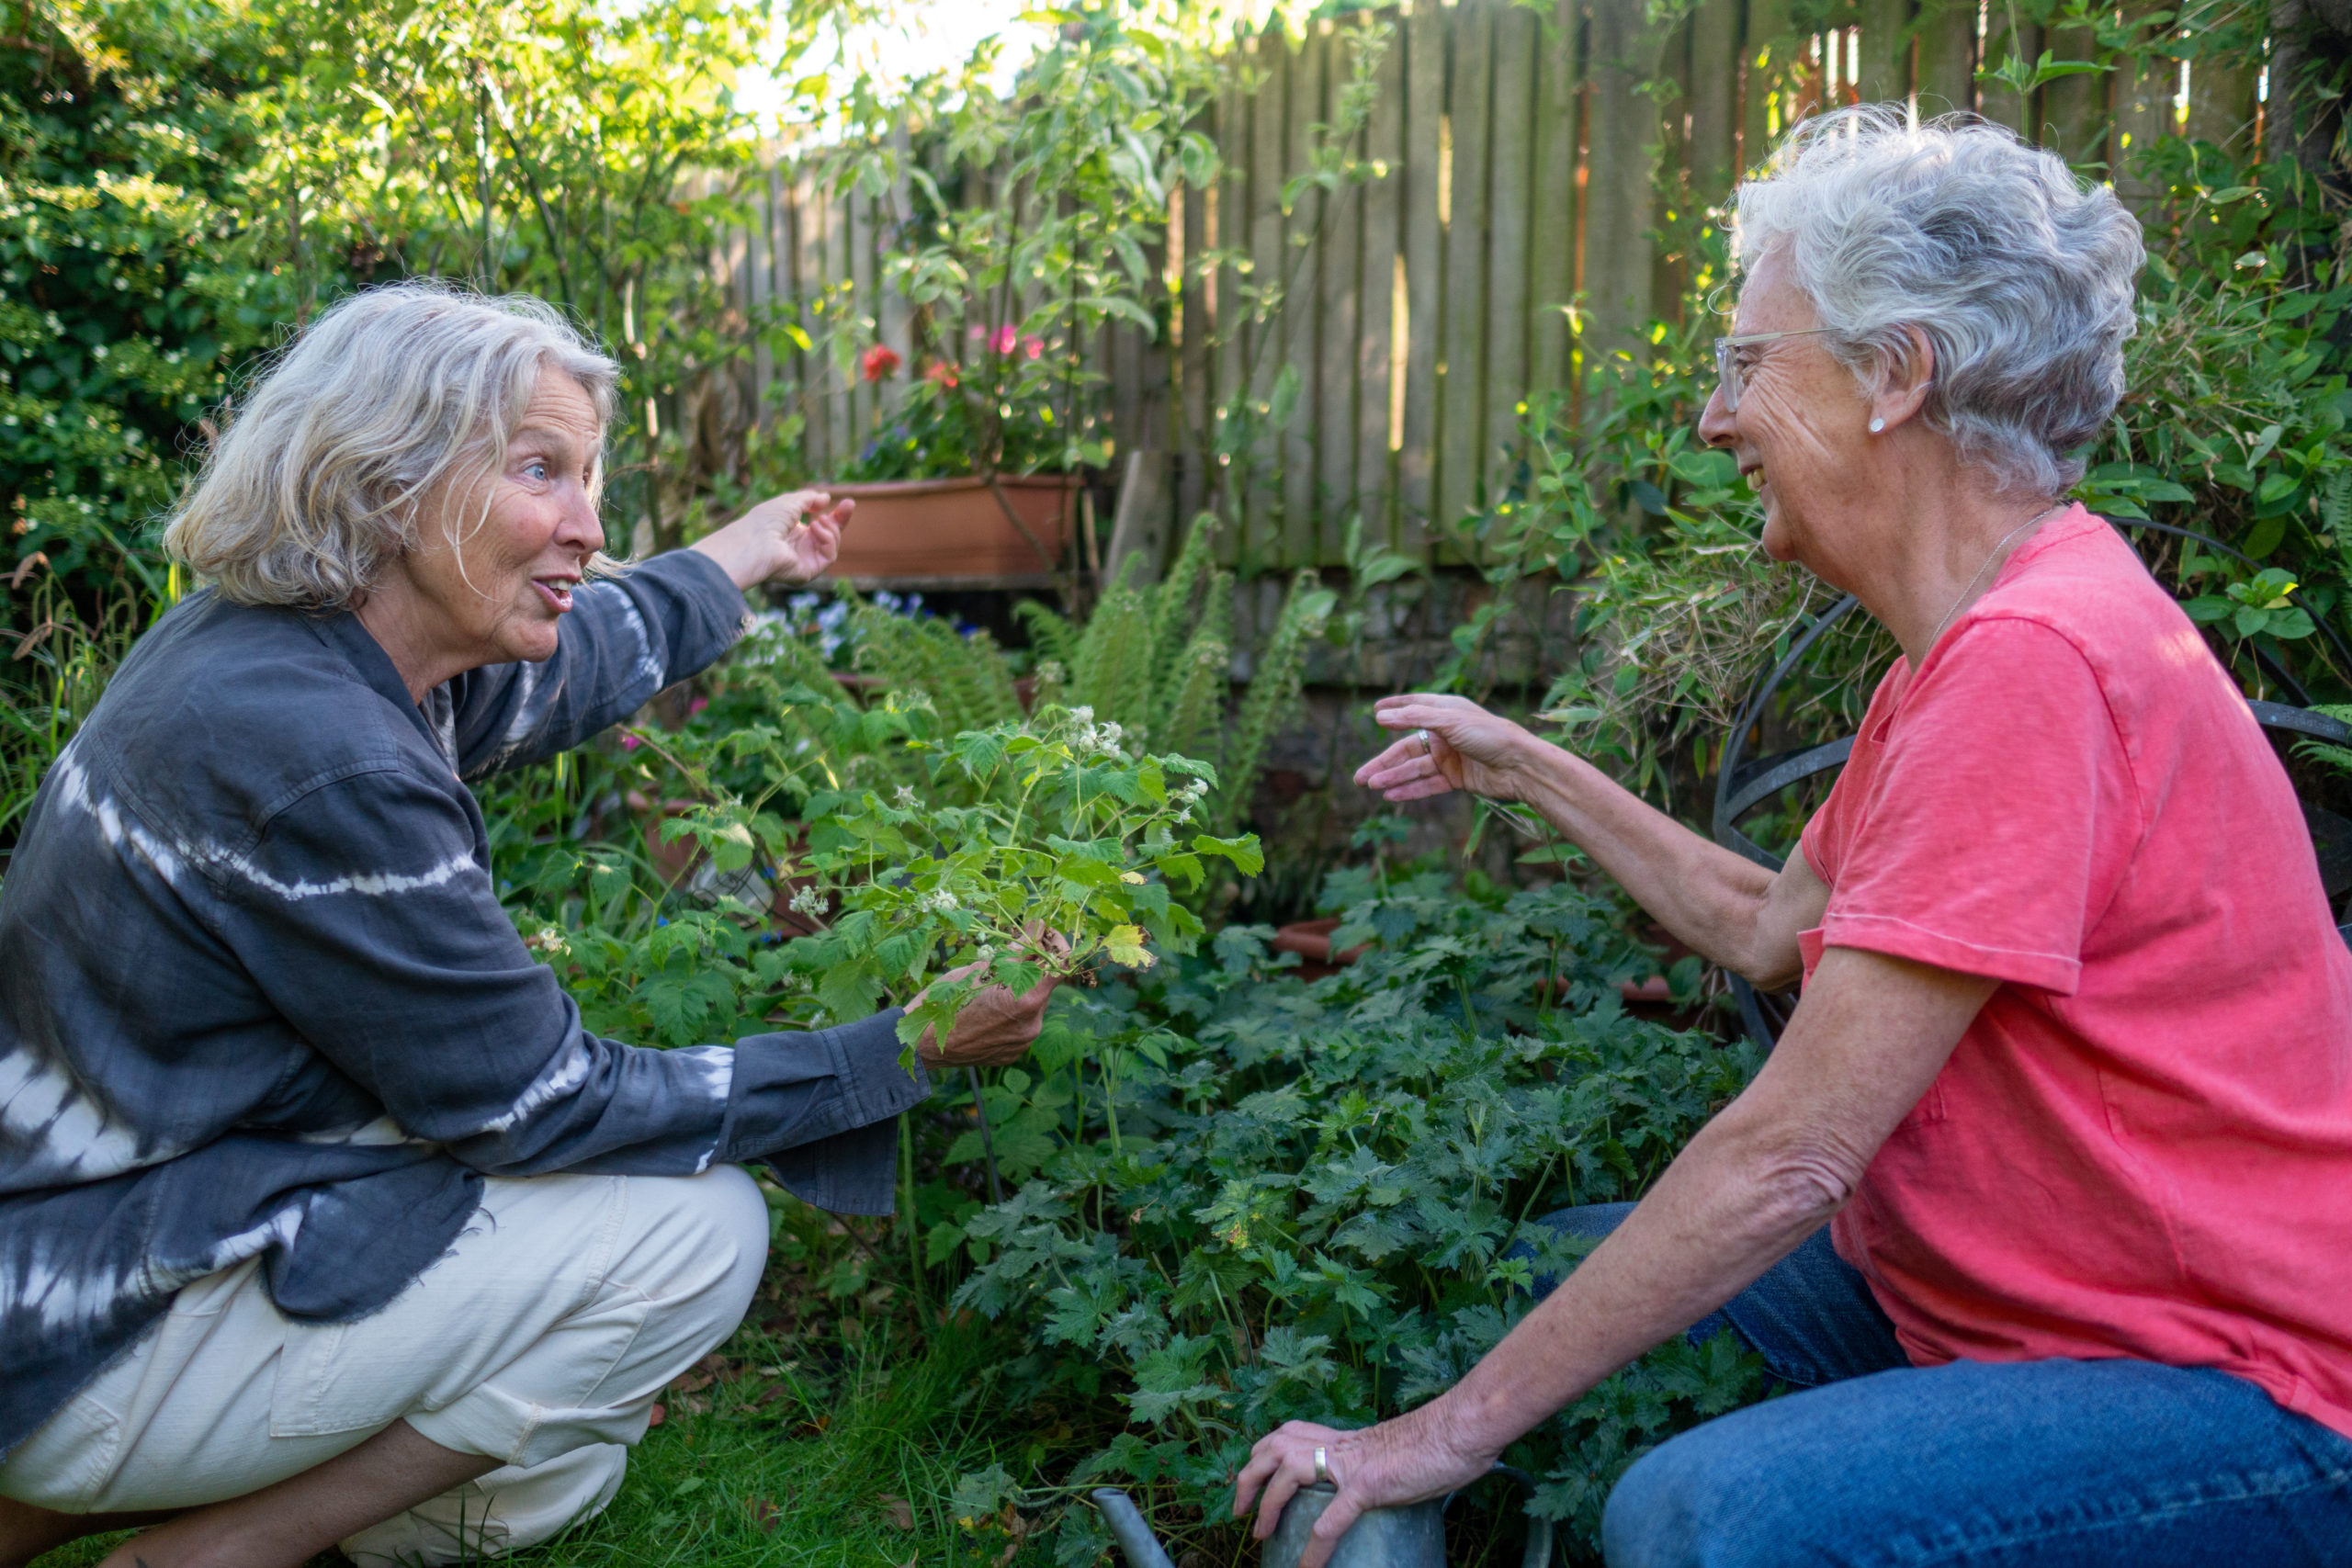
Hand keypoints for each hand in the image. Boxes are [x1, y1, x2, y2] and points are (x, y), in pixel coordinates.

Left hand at [688, 489, 852, 590]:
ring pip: (831, 545)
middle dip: (840, 520)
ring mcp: (804, 561)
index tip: (847, 502)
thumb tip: (825, 498)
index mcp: (792, 533)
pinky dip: (827, 539)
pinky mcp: (808, 572)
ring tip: (818, 519)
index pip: (819, 525)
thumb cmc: (765, 521)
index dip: (834, 514)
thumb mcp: (790, 502)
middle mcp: (798, 548)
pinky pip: (829, 556)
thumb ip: (809, 499)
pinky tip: (814, 529)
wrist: (754, 542)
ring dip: (830, 528)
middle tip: (849, 504)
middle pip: (829, 536)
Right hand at [913, 930, 1071, 1069]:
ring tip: (991, 988)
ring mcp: (1023, 1042)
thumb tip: (1038, 928)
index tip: (1045, 937)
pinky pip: (1020, 1025)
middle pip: (1044, 987)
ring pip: (1032, 1007)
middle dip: (1032, 969)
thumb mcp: (979, 969)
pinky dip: (1011, 1013)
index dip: (1056, 948)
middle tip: (1012, 956)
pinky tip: (987, 1011)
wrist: (922, 1047)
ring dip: (1020, 992)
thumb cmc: (945, 1001)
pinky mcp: (1013, 1053)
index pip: (1059, 968)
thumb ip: (1015, 952)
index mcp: (1025, 1000)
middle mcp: (1032, 1025)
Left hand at [1231, 1407, 1498, 1567]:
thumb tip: (1374, 1487)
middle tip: (1239, 1510)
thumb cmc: (1437, 1444)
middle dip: (1249, 1476)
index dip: (1261, 1454)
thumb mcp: (1392, 1453)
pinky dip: (1314, 1547)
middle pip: (1274, 1446)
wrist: (1460, 1432)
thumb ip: (1372, 1466)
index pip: (1287, 1434)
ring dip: (1268, 1505)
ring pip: (1288, 1473)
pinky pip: (1331, 1520)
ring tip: (1261, 1534)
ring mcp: (1351, 1463)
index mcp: (1343, 1437)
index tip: (1251, 1479)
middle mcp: (1340, 1445)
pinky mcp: (1368, 1484)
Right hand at [1352, 694, 1532, 803]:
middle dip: (1383, 762)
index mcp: (1446, 712)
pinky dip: (1410, 789)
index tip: (1375, 712)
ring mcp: (1451, 757)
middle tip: (1359, 777)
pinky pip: (1428, 784)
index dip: (1395, 709)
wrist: (1521, 766)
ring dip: (1393, 777)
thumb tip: (1380, 717)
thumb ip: (1414, 718)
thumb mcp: (1449, 721)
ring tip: (1371, 785)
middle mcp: (1446, 734)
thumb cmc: (1490, 735)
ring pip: (1414, 768)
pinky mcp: (1457, 778)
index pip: (1414, 707)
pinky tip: (1391, 795)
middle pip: (1407, 748)